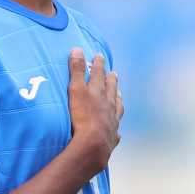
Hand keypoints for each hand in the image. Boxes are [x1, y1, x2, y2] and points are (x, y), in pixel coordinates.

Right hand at [66, 49, 122, 177]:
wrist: (93, 144)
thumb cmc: (82, 116)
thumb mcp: (76, 90)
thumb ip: (76, 71)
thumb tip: (77, 50)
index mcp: (99, 93)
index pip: (99, 74)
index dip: (98, 64)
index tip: (100, 56)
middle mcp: (109, 105)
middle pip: (112, 89)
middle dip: (111, 80)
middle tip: (114, 73)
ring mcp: (113, 120)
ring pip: (118, 107)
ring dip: (117, 100)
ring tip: (119, 95)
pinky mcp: (112, 136)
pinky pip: (116, 131)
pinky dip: (115, 127)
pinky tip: (116, 129)